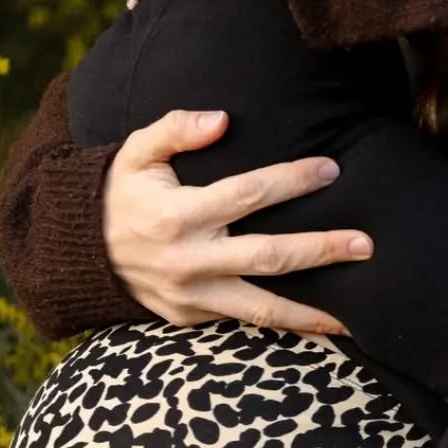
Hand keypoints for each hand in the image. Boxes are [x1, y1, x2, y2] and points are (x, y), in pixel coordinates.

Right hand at [102, 108, 372, 331]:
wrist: (80, 252)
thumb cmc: (122, 192)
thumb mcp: (136, 151)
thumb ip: (175, 128)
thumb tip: (221, 119)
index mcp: (177, 214)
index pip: (246, 195)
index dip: (291, 181)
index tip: (331, 169)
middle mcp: (188, 261)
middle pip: (267, 257)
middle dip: (319, 250)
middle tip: (367, 244)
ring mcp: (191, 296)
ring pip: (262, 309)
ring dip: (312, 312)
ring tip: (355, 317)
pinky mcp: (192, 318)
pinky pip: (246, 323)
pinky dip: (285, 327)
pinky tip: (323, 328)